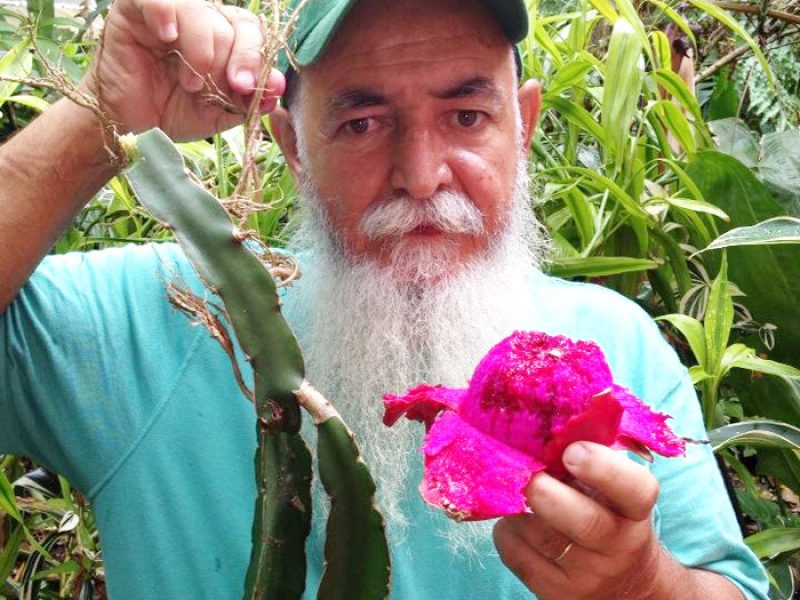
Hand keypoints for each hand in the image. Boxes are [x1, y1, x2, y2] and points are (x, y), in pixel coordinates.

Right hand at [82, 0, 284, 139]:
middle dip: (234, 60)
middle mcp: (200, 20)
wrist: (131, 127)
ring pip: (200, 12)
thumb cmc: (174, 113)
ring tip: (190, 83)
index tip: (249, 88)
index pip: (251, 32)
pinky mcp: (134, 10)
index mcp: (224, 39)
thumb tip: (278, 87)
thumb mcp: (220, 112)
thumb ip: (249, 99)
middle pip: (230, 24)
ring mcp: (169, 13)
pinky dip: (165, 15)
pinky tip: (167, 38)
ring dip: (201, 52)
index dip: (256, 57)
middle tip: (228, 86)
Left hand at [493, 442, 663, 599]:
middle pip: (584, 522)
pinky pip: (514, 552)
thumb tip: (543, 421)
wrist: (628, 589)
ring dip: (518, 505)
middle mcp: (616, 547)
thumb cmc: (610, 518)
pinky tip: (517, 521)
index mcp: (634, 511)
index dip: (603, 468)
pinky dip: (507, 529)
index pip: (635, 490)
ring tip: (519, 491)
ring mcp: (586, 576)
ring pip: (537, 534)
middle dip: (547, 493)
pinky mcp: (555, 594)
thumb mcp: (614, 492)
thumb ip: (591, 460)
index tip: (573, 451)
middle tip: (529, 475)